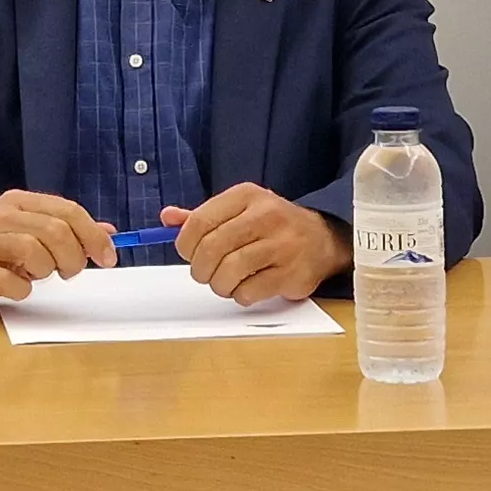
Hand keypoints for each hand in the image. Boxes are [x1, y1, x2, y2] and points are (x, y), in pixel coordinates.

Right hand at [0, 190, 114, 312]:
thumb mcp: (31, 229)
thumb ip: (68, 229)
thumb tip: (109, 233)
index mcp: (20, 202)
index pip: (68, 210)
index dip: (93, 236)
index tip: (108, 258)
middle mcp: (1, 217)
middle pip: (54, 231)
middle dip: (72, 257)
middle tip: (70, 272)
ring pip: (32, 251)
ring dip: (46, 270)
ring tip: (40, 276)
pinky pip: (8, 281)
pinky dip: (22, 289)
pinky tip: (18, 288)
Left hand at [165, 184, 351, 303]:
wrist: (323, 238)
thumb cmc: (272, 226)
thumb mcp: (239, 210)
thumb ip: (203, 216)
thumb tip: (167, 218)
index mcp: (247, 196)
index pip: (200, 221)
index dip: (185, 244)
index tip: (188, 254)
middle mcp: (266, 216)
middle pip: (212, 248)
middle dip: (200, 269)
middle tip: (204, 273)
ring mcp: (282, 245)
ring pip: (229, 272)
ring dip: (219, 284)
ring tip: (225, 282)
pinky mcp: (292, 273)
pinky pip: (249, 291)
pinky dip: (240, 295)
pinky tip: (247, 288)